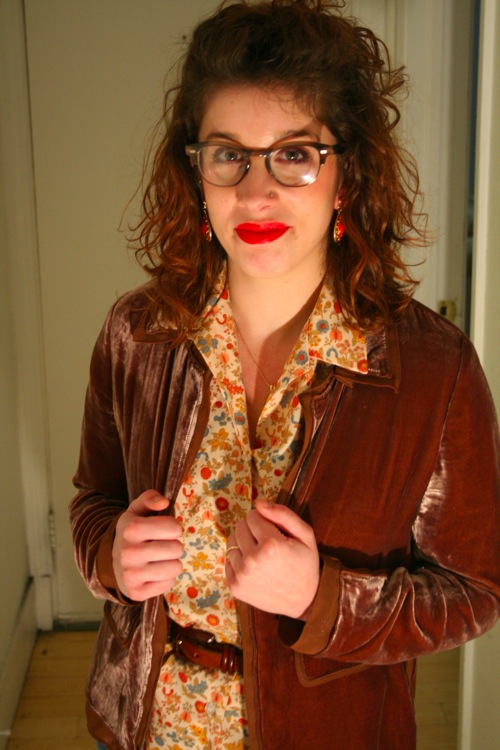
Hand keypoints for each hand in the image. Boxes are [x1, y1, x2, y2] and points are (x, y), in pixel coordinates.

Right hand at [112, 489, 183, 600]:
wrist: (110, 563)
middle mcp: (129, 553)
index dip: (172, 527)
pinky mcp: (138, 593)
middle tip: (161, 546)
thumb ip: (149, 498)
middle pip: (177, 548)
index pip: (173, 527)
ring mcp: (132, 575)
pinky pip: (169, 583)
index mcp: (131, 529)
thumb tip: (164, 502)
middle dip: (173, 545)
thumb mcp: (136, 511)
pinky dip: (165, 578)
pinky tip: (153, 572)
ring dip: (171, 562)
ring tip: (159, 559)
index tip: (163, 530)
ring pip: (175, 567)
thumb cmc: (131, 534)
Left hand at [225, 500, 319, 618]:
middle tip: (267, 541)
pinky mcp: (235, 587)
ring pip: (231, 542)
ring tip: (261, 554)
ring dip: (244, 543)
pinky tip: (254, 567)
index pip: (252, 515)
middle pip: (239, 527)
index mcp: (271, 544)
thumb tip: (259, 503)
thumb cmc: (305, 564)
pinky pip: (228, 560)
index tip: (274, 530)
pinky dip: (239, 560)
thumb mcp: (305, 534)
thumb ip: (283, 514)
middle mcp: (253, 560)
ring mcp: (242, 575)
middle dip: (252, 529)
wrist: (304, 601)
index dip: (264, 520)